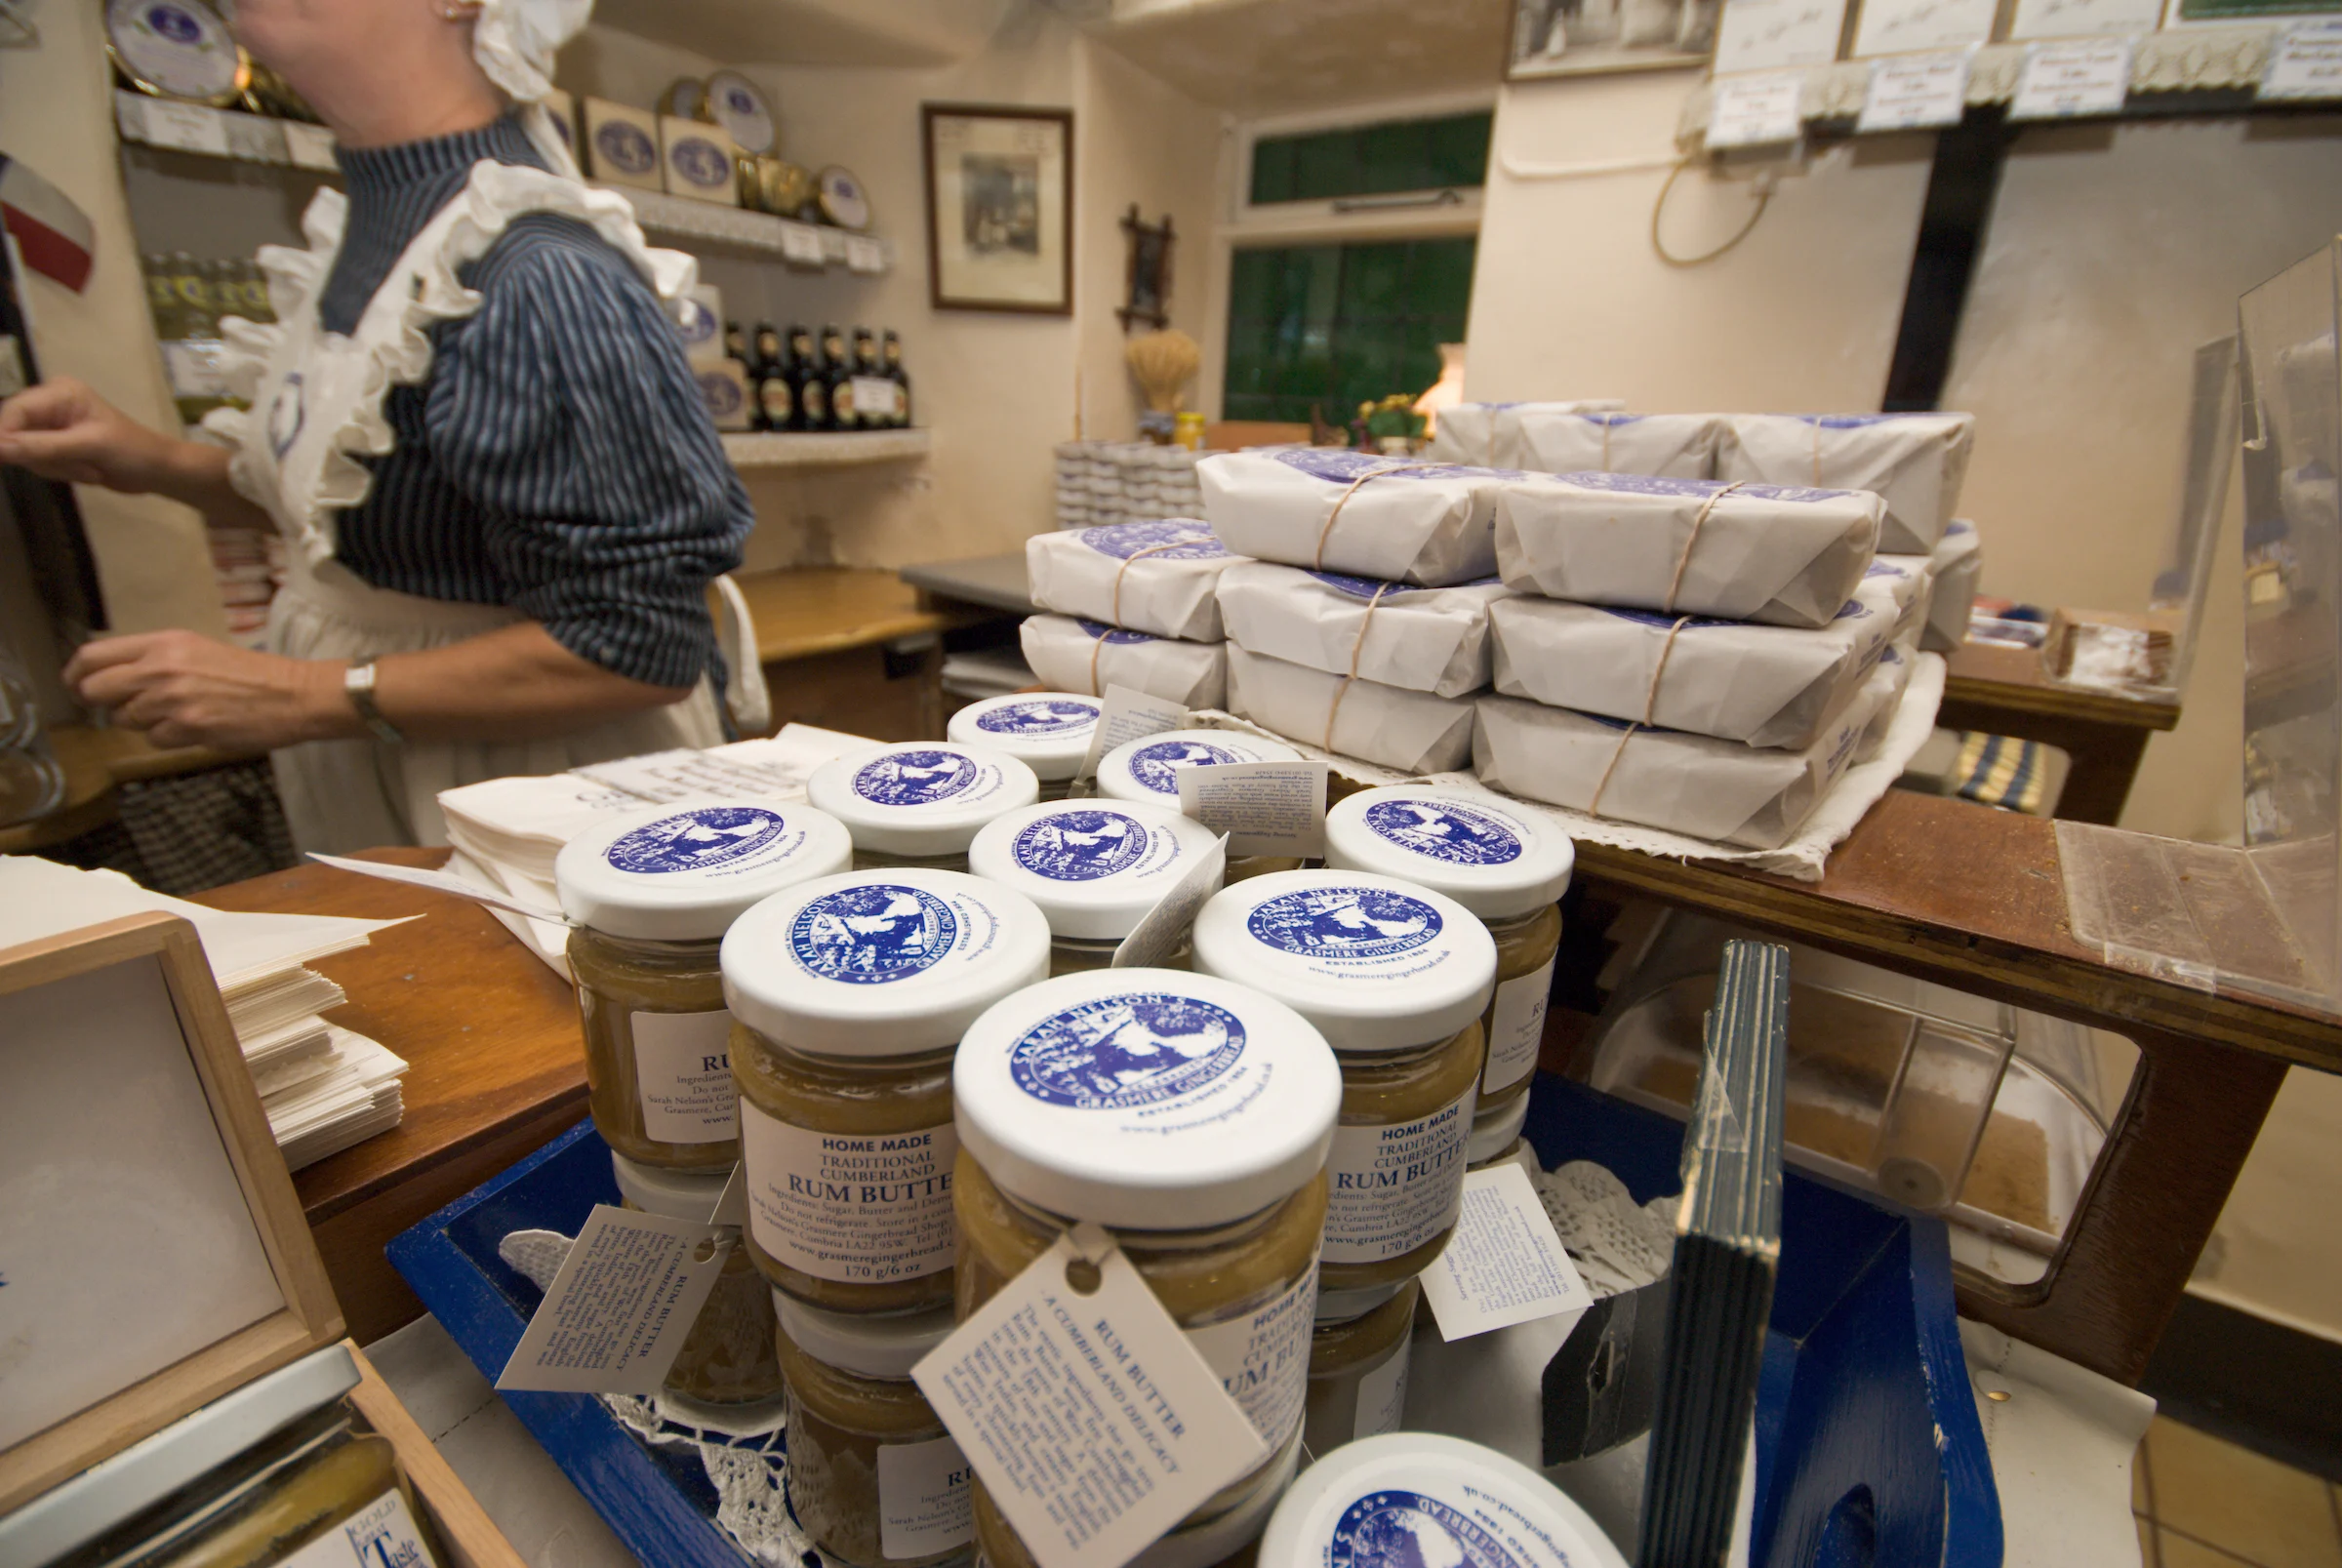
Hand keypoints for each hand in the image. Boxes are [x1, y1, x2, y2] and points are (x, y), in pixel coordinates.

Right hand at [0, 378, 182, 493]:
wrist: (157, 471)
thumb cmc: (132, 452)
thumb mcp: (88, 447)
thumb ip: (41, 447)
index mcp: (59, 392)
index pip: (13, 411)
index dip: (4, 436)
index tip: (4, 459)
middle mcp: (50, 405)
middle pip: (14, 433)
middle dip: (44, 457)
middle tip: (78, 464)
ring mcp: (51, 426)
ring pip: (25, 452)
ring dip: (57, 468)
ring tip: (90, 468)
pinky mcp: (55, 446)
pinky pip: (38, 463)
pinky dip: (61, 472)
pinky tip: (88, 471)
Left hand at [63, 632, 357, 751]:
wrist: (293, 694)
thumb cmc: (250, 673)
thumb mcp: (196, 649)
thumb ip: (154, 660)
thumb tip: (115, 680)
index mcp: (162, 643)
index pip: (92, 656)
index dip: (75, 675)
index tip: (77, 686)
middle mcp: (160, 668)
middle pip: (95, 689)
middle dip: (101, 703)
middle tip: (117, 708)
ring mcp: (172, 700)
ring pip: (124, 719)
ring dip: (142, 722)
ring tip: (177, 714)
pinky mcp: (188, 727)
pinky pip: (154, 739)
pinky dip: (168, 738)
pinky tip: (195, 727)